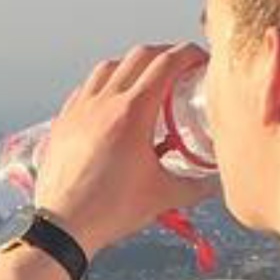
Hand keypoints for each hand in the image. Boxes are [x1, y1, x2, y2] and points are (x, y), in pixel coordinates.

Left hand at [33, 41, 220, 259]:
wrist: (63, 225)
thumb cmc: (110, 210)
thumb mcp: (163, 197)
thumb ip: (195, 187)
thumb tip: (215, 183)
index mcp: (133, 112)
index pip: (166, 64)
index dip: (189, 54)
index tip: (200, 59)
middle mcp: (105, 101)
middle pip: (139, 56)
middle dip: (164, 54)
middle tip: (179, 67)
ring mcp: (81, 108)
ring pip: (109, 66)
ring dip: (132, 65)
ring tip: (145, 80)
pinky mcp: (64, 120)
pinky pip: (86, 87)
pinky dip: (104, 84)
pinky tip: (110, 100)